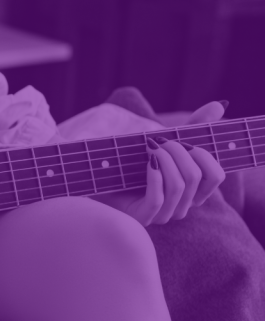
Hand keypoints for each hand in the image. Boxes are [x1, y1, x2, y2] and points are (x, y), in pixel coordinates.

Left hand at [95, 101, 227, 225]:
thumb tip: (220, 104)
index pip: (216, 176)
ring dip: (166, 160)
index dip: (204, 155)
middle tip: (161, 140)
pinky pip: (158, 198)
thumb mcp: (167, 144)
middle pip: (195, 177)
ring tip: (151, 147)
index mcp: (193, 192)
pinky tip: (147, 162)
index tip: (184, 141)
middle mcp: (181, 206)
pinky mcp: (143, 217)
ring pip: (179, 186)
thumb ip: (194, 127)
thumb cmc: (135, 162)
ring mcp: (162, 214)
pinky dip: (155, 175)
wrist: (101, 178)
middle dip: (179, 152)